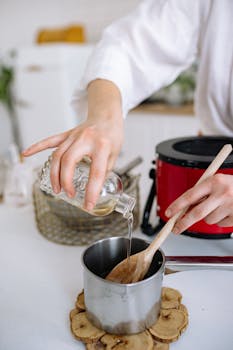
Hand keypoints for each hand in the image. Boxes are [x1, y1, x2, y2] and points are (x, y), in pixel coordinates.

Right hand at [22, 79, 123, 210]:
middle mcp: (85, 140)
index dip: (92, 191)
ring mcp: (74, 136)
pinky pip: (50, 141)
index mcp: (102, 146)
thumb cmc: (112, 134)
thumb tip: (94, 188)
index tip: (88, 204)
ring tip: (56, 189)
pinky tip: (26, 153)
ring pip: (58, 154)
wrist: (106, 114)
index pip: (96, 173)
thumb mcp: (114, 154)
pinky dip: (37, 147)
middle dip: (65, 180)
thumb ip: (104, 171)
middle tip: (68, 194)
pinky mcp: (67, 134)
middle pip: (69, 161)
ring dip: (54, 174)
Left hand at [165, 173, 232, 233]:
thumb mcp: (216, 182)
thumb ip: (201, 193)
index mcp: (214, 181)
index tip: (168, 213)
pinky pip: (221, 224)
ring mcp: (230, 205)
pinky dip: (220, 220)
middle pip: (197, 213)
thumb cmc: (232, 186)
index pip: (190, 195)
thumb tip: (183, 208)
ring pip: (208, 220)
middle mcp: (222, 193)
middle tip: (176, 228)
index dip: (177, 206)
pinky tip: (227, 211)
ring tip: (218, 207)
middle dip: (184, 223)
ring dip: (208, 217)